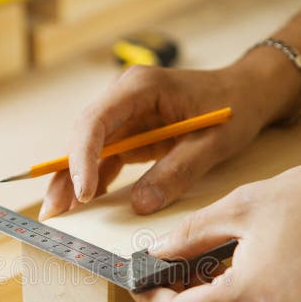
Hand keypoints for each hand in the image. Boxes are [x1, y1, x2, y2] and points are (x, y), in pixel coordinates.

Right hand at [39, 61, 290, 219]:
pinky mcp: (130, 133)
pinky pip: (105, 158)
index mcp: (140, 88)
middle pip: (83, 135)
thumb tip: (140, 205)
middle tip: (54, 210)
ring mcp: (125, 115)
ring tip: (59, 213)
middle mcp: (123, 97)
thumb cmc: (233, 107)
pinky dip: (94, 180)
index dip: (82, 158)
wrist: (247, 94)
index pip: (96, 121)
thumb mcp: (212, 143)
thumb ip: (177, 171)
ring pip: (88, 149)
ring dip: (73, 180)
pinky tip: (85, 203)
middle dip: (66, 173)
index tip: (83, 193)